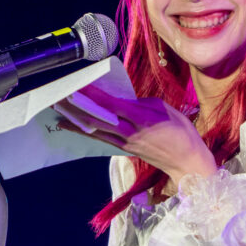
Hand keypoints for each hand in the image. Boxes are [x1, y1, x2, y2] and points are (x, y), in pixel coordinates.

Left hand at [53, 85, 216, 191]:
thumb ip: (138, 103)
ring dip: (75, 120)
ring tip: (58, 111)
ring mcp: (125, 142)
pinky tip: (72, 126)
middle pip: (97, 119)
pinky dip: (85, 131)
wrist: (187, 160)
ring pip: (95, 131)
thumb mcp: (161, 108)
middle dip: (76, 109)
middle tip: (58, 98)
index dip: (93, 95)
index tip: (77, 85)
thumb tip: (119, 99)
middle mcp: (129, 132)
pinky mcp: (124, 148)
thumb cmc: (179, 129)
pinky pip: (101, 138)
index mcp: (141, 119)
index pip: (111, 105)